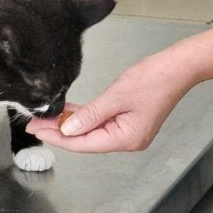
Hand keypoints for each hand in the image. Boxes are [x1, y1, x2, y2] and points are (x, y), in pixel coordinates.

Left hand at [26, 52, 196, 152]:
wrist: (177, 68)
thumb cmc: (155, 78)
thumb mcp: (116, 95)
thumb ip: (90, 114)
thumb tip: (68, 129)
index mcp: (126, 138)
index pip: (84, 143)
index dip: (59, 138)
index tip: (39, 130)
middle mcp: (128, 140)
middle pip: (86, 140)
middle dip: (60, 131)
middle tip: (36, 122)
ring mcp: (129, 131)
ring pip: (92, 131)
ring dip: (70, 124)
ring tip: (47, 117)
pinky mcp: (129, 120)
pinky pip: (101, 122)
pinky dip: (85, 117)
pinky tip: (69, 112)